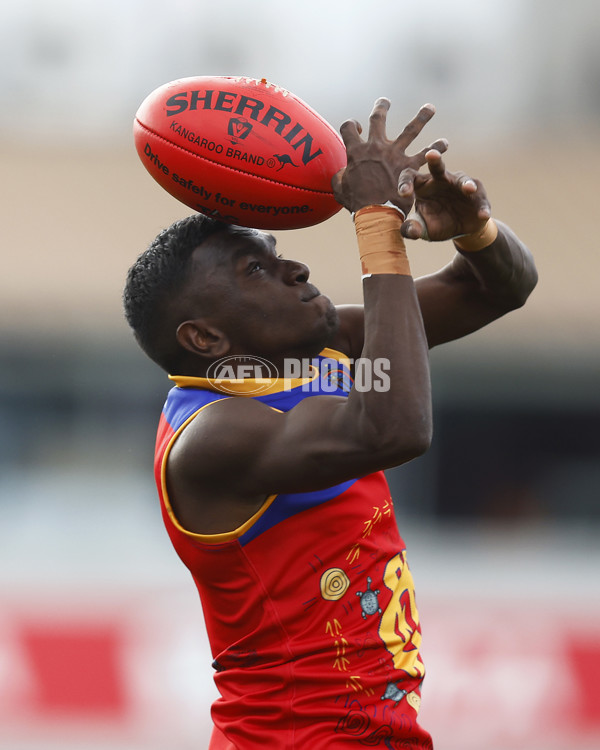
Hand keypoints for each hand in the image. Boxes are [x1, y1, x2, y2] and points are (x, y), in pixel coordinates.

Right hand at [331, 99, 447, 215]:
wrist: (373, 213)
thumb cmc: (355, 202)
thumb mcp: (340, 188)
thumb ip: (340, 177)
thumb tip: (341, 173)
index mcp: (356, 152)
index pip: (348, 128)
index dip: (351, 126)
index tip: (357, 129)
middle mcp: (376, 148)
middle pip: (378, 119)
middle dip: (381, 107)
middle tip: (385, 101)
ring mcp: (394, 155)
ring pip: (410, 130)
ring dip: (421, 117)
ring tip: (430, 108)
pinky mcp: (408, 167)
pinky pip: (425, 155)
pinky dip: (436, 148)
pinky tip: (444, 144)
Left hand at [399, 149, 491, 240]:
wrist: (460, 230)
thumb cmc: (436, 222)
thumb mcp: (423, 228)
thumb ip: (413, 228)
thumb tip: (410, 232)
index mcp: (422, 185)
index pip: (410, 176)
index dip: (405, 183)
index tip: (404, 194)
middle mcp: (441, 179)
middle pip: (437, 167)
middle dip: (435, 159)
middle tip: (431, 154)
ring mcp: (461, 185)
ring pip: (464, 180)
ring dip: (467, 184)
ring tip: (469, 189)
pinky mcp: (478, 195)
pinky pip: (480, 200)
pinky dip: (482, 207)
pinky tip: (483, 215)